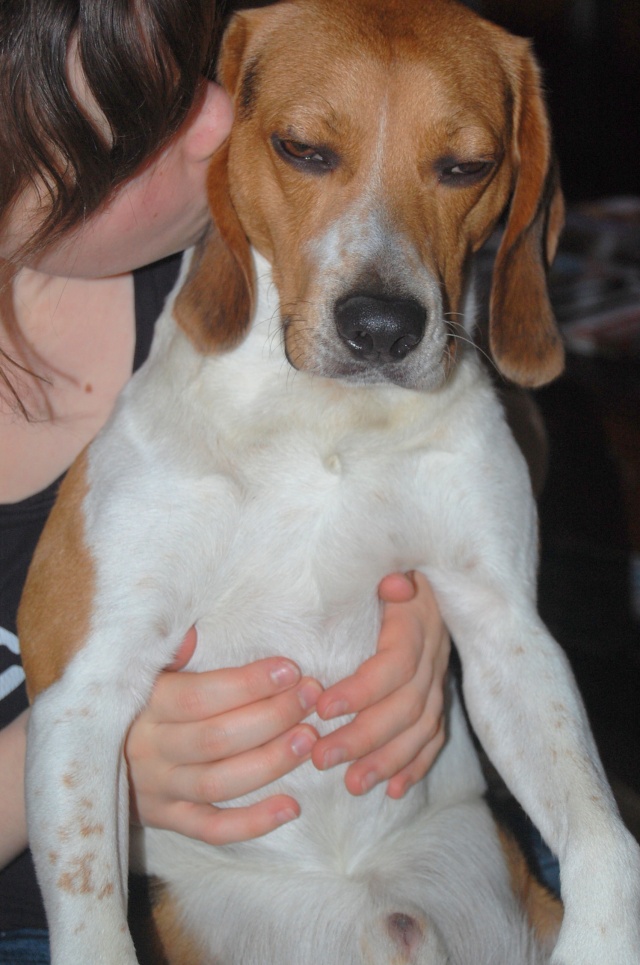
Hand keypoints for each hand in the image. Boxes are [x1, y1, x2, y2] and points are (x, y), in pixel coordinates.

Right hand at [125, 629, 322, 844]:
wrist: (92, 756)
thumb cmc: (139, 702)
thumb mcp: (146, 670)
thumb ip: (170, 653)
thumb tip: (192, 634)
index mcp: (146, 707)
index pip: (199, 698)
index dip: (247, 685)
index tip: (290, 670)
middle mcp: (150, 752)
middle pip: (216, 739)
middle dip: (271, 717)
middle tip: (311, 698)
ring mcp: (159, 791)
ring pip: (218, 784)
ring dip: (269, 762)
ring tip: (309, 740)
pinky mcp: (169, 821)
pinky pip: (213, 829)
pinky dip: (253, 823)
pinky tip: (292, 807)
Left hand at [312, 572, 448, 797]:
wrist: (422, 571)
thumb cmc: (385, 568)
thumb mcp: (383, 562)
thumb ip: (387, 576)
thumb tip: (395, 583)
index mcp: (417, 622)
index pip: (396, 664)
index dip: (363, 689)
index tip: (322, 708)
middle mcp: (434, 653)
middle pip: (407, 705)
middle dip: (365, 736)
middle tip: (321, 757)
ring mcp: (440, 676)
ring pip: (423, 728)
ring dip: (388, 760)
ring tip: (352, 784)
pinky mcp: (440, 693)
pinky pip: (436, 736)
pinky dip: (416, 764)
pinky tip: (394, 790)